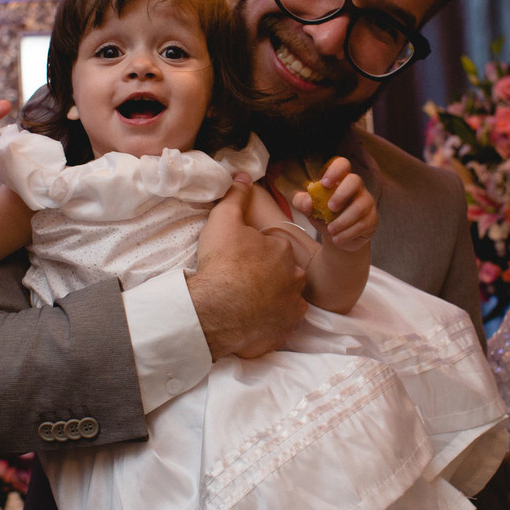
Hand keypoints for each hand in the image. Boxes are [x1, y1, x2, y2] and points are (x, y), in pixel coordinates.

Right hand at [189, 174, 307, 359]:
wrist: (215, 309)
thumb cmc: (221, 263)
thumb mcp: (224, 220)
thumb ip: (236, 196)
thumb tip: (244, 175)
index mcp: (284, 252)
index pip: (275, 249)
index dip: (257, 254)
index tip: (240, 260)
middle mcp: (295, 280)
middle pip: (283, 276)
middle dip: (268, 278)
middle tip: (242, 283)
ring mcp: (291, 310)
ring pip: (284, 303)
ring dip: (270, 303)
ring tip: (245, 305)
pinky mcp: (283, 334)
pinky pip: (277, 328)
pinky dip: (266, 326)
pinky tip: (248, 323)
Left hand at [291, 157, 376, 251]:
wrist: (336, 238)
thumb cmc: (323, 216)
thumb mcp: (308, 209)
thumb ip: (302, 202)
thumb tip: (307, 202)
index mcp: (339, 180)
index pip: (342, 164)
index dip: (335, 170)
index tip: (324, 183)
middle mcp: (356, 188)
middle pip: (355, 180)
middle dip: (341, 194)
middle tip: (330, 208)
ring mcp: (366, 202)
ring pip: (359, 207)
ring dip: (343, 220)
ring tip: (331, 230)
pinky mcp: (372, 219)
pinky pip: (363, 224)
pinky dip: (347, 233)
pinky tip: (337, 238)